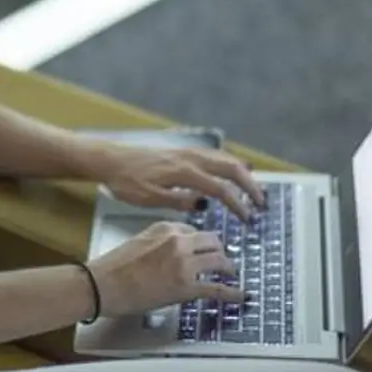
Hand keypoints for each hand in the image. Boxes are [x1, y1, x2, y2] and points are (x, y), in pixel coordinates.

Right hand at [87, 221, 244, 315]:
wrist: (103, 284)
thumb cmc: (114, 267)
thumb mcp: (140, 241)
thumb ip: (161, 242)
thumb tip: (176, 253)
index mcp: (166, 227)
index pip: (194, 230)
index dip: (202, 242)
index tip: (206, 248)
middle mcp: (179, 241)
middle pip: (213, 241)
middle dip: (220, 250)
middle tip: (223, 259)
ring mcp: (185, 264)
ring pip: (220, 260)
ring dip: (228, 268)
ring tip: (230, 274)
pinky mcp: (186, 287)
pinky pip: (217, 288)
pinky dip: (233, 293)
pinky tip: (241, 296)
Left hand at [90, 143, 264, 219]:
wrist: (109, 159)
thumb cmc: (126, 181)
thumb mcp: (149, 198)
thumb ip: (178, 201)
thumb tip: (205, 205)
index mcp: (184, 173)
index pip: (221, 189)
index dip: (238, 205)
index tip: (248, 219)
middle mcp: (190, 158)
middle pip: (231, 168)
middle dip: (250, 185)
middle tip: (262, 203)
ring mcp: (188, 152)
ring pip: (225, 158)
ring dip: (243, 174)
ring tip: (254, 189)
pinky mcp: (183, 151)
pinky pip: (215, 155)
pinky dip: (230, 164)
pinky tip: (232, 172)